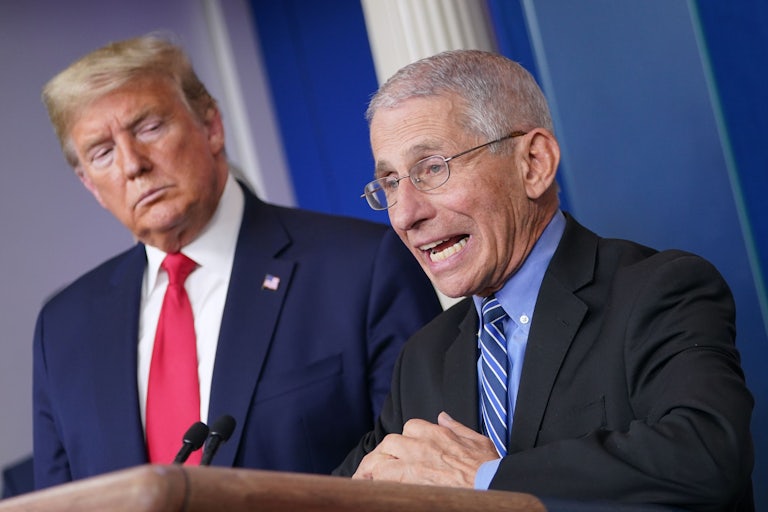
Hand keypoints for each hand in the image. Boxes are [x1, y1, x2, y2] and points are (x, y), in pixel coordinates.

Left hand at [352, 411, 498, 486]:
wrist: (492, 484)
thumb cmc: (489, 468)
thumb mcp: (478, 440)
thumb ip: (457, 427)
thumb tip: (443, 417)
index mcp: (437, 433)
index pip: (409, 428)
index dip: (403, 440)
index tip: (400, 451)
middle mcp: (422, 445)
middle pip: (390, 442)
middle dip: (381, 454)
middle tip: (374, 467)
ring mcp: (415, 463)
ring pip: (381, 459)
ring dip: (371, 468)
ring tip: (364, 478)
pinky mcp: (410, 481)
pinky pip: (384, 478)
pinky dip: (373, 481)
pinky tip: (369, 487)